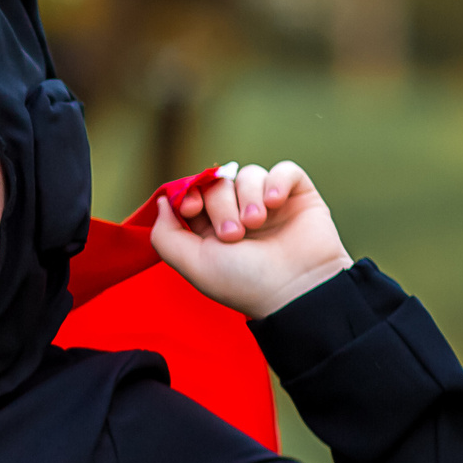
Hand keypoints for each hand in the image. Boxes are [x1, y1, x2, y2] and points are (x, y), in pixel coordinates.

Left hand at [148, 160, 352, 318]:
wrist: (295, 292)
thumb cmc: (244, 283)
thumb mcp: (194, 264)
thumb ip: (166, 235)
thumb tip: (163, 201)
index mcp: (212, 228)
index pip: (195, 191)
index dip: (190, 193)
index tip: (192, 209)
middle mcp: (240, 212)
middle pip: (220, 182)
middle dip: (221, 205)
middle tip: (233, 235)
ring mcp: (270, 204)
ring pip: (249, 174)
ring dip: (248, 196)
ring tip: (256, 223)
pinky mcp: (299, 197)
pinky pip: (285, 170)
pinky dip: (277, 180)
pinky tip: (275, 202)